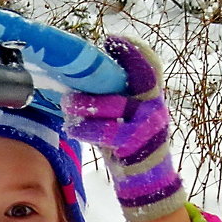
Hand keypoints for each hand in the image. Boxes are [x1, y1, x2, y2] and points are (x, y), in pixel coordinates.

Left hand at [62, 35, 186, 221]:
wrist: (146, 183)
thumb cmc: (126, 144)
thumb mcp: (119, 116)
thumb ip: (106, 98)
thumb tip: (73, 75)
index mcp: (149, 97)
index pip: (148, 67)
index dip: (133, 51)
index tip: (111, 39)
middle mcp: (153, 107)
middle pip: (136, 80)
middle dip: (105, 73)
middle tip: (79, 65)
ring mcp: (148, 127)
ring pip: (115, 106)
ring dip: (86, 103)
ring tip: (67, 103)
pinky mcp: (136, 146)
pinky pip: (108, 132)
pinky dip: (86, 128)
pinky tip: (73, 127)